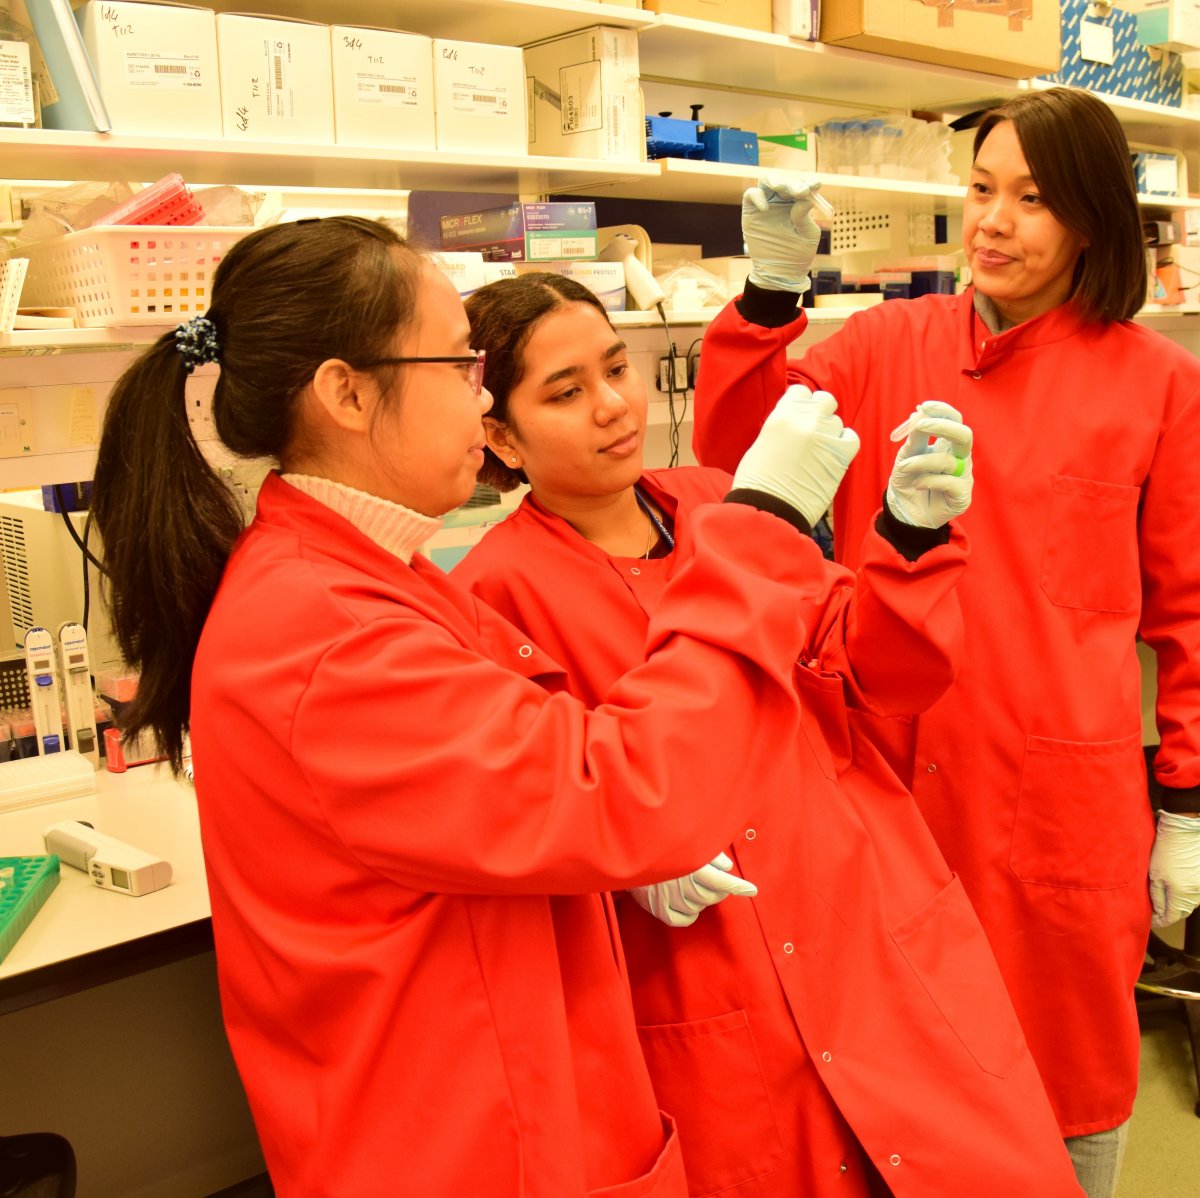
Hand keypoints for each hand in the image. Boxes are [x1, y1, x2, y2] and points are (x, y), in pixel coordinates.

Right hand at [629, 852, 756, 928]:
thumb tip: (727, 867)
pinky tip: (687, 903)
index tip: (752, 890)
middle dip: (718, 890)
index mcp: (688, 865)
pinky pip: (683, 919)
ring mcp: (668, 899)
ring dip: (702, 899)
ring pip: (698, 907)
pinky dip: (689, 914)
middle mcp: (679, 884)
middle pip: (711, 896)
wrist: (624, 850)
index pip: (721, 880)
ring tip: (695, 887)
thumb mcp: (685, 841)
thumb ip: (709, 853)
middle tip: (716, 882)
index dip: (738, 886)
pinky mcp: (658, 909)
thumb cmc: (658, 842)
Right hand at [733, 385, 860, 526]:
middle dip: (820, 413)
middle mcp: (805, 420)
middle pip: (825, 401)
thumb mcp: (762, 443)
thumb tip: (794, 425)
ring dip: (829, 433)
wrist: (769, 509)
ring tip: (817, 451)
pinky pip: (851, 438)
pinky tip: (832, 454)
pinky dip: (844, 444)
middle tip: (812, 431)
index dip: (802, 404)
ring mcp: (824, 436)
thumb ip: (781, 427)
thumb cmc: (757, 482)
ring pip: (837, 421)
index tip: (799, 417)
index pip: (801, 392)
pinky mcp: (839, 455)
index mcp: (782, 414)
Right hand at [742, 175, 823, 293]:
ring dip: (776, 181)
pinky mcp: (751, 211)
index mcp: (799, 201)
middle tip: (801, 191)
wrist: (779, 271)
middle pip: (786, 179)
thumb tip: (805, 199)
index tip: (815, 185)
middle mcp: (783, 199)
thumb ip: (805, 218)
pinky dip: (757, 196)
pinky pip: (751, 194)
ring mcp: (766, 203)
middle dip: (793, 182)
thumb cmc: (797, 253)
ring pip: (767, 181)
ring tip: (782, 188)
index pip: (803, 183)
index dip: (809, 180)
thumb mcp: (807, 236)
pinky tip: (765, 209)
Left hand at [886, 400, 973, 528]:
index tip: (924, 406)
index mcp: (948, 444)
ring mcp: (963, 476)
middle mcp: (960, 457)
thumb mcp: (907, 455)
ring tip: (903, 467)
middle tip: (921, 426)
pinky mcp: (962, 495)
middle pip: (964, 435)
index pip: (955, 420)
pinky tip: (917, 485)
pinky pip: (949, 482)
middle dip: (942, 427)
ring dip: (921, 461)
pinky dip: (928, 481)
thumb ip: (915, 437)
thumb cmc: (909, 479)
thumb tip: (919, 413)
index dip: (943, 411)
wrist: (905, 510)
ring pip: (948, 461)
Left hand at [1149, 811, 1199, 927]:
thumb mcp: (1155, 873)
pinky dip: (1184, 893)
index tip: (1151, 920)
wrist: (1186, 829)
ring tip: (1163, 897)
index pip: (1171, 917)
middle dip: (1168, 913)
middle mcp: (1196, 894)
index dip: (1160, 921)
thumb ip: (1157, 896)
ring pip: (1189, 903)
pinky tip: (1175, 885)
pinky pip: (1195, 893)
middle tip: (1154, 910)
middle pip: (1181, 911)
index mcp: (1182, 895)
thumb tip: (1158, 912)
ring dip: (1177, 903)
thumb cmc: (1167, 849)